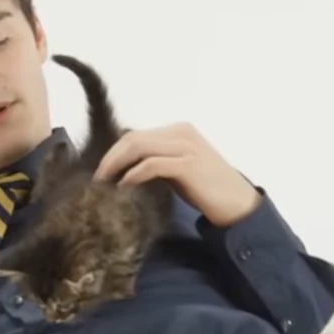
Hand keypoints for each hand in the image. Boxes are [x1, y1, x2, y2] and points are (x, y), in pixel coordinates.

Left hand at [94, 122, 261, 227]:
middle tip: (97, 178)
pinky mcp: (188, 165)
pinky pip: (152, 165)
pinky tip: (124, 186)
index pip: (136, 134)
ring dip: (116, 164)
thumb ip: (157, 162)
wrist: (237, 203)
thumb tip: (124, 168)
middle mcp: (181, 133)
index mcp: (178, 131)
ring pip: (139, 147)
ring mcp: (185, 147)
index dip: (115, 151)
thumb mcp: (179, 169)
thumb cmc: (207, 189)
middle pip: (133, 138)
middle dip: (110, 157)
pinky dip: (134, 174)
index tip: (101, 171)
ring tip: (104, 182)